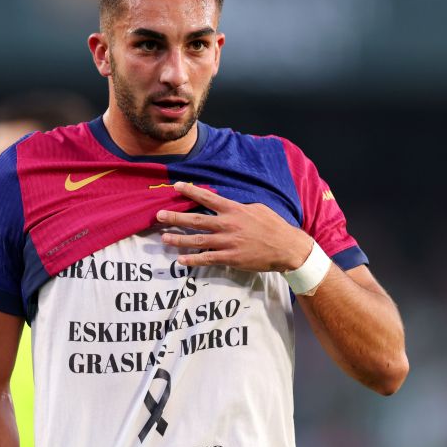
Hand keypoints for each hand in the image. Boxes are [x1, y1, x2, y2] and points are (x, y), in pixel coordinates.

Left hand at [157, 182, 311, 271]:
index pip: (208, 198)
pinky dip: (193, 259)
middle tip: (159, 215)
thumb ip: (239, 208)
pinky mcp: (231, 258)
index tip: (176, 186)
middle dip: (176, 217)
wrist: (287, 247)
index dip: (191, 191)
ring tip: (164, 238)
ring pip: (198, 240)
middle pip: (197, 220)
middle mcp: (228, 225)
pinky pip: (208, 259)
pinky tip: (181, 260)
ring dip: (179, 239)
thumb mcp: (257, 209)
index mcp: (234, 210)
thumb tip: (226, 205)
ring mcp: (228, 242)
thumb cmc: (273, 226)